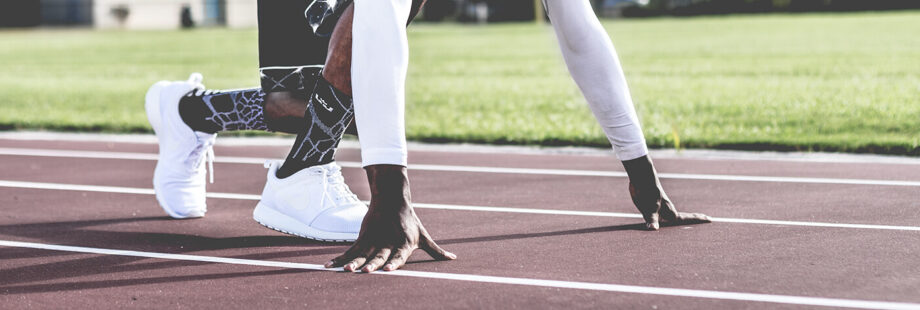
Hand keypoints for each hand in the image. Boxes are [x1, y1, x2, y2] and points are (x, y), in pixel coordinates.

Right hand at [324, 165, 455, 271]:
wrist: (392, 198)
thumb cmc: (410, 221)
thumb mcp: (424, 236)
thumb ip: (436, 251)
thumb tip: (454, 259)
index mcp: (404, 243)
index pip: (399, 255)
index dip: (394, 262)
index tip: (388, 270)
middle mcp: (388, 242)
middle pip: (379, 255)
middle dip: (372, 264)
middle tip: (365, 272)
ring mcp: (374, 239)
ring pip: (362, 253)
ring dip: (353, 262)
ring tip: (346, 270)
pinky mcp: (363, 236)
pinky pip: (351, 250)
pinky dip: (340, 258)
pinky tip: (330, 266)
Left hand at [623, 156, 710, 229]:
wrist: (641, 179)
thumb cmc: (647, 193)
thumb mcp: (649, 209)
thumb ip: (651, 220)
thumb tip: (653, 229)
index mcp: (670, 213)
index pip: (687, 218)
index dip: (698, 219)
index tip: (710, 219)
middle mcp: (668, 210)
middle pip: (683, 217)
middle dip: (693, 219)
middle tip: (706, 219)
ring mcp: (661, 208)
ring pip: (672, 216)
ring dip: (679, 220)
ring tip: (687, 223)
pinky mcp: (653, 205)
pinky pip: (661, 215)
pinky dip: (664, 219)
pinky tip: (662, 221)